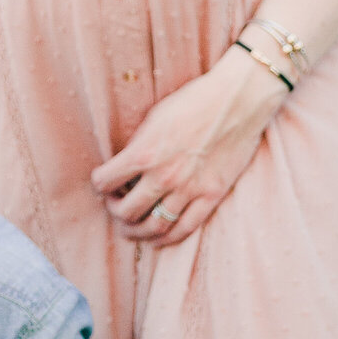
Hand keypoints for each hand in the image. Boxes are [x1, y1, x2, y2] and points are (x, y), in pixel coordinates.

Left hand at [92, 49, 284, 246]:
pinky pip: (185, 228)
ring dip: (136, 231)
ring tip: (130, 227)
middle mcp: (164, 176)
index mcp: (144, 153)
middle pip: (126, 212)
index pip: (104, 182)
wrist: (238, 100)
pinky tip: (157, 237)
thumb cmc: (194, 101)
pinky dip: (167, 238)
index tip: (103, 183)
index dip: (99, 184)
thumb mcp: (154, 118)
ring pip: (154, 226)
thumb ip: (138, 147)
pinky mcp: (212, 195)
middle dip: (114, 211)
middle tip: (115, 204)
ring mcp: (189, 189)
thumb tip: (124, 169)